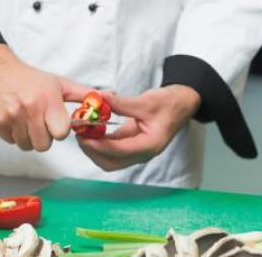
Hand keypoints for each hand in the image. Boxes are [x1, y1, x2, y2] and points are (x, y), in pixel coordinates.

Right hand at [0, 44, 91, 150]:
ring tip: (27, 120)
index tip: (57, 123)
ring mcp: (11, 116)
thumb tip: (108, 99)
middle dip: (45, 137)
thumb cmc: (30, 78)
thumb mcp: (60, 83)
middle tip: (41, 123)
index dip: (60, 131)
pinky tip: (15, 119)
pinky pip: (11, 142)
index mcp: (48, 100)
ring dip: (29, 137)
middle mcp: (30, 108)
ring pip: (27, 145)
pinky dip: (14, 135)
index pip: (61, 133)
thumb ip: (83, 95)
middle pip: (44, 144)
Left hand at [77, 85, 200, 170]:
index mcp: (150, 145)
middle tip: (80, 134)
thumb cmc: (170, 103)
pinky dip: (100, 142)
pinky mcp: (132, 145)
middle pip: (111, 162)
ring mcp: (137, 151)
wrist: (181, 103)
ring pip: (109, 159)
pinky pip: (112, 149)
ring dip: (94, 148)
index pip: (119, 151)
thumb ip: (121, 103)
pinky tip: (92, 129)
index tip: (83, 136)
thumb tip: (99, 98)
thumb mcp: (146, 101)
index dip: (99, 145)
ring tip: (83, 131)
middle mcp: (143, 153)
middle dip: (92, 151)